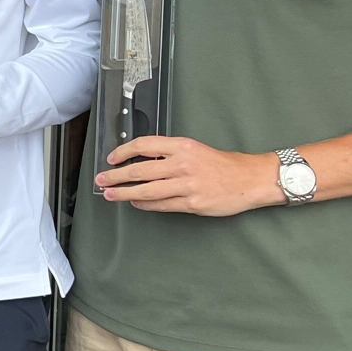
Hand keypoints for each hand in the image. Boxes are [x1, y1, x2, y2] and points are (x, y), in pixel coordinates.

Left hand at [95, 138, 280, 215]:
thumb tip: (142, 159)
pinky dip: (145, 204)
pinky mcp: (192, 203)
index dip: (123, 152)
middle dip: (116, 176)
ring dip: (125, 193)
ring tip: (111, 194)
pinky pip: (162, 205)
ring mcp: (186, 185)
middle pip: (140, 169)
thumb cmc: (223, 164)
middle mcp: (182, 164)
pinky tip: (136, 203)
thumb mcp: (194, 149)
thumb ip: (170, 153)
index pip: (144, 145)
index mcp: (182, 146)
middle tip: (101, 179)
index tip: (112, 158)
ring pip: (147, 190)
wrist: (250, 179)